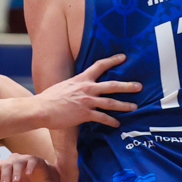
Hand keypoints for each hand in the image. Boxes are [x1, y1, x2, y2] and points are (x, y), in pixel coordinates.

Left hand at [0, 153, 46, 181]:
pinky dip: (29, 167)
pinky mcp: (34, 159)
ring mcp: (23, 159)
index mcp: (3, 166)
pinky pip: (31, 161)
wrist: (40, 179)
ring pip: (17, 163)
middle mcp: (12, 160)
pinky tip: (28, 174)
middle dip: (4, 176)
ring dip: (15, 172)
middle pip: (5, 165)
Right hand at [26, 55, 140, 130]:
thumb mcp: (65, 85)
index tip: (123, 57)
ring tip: (134, 107)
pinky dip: (111, 121)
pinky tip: (117, 124)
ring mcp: (87, 101)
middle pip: (112, 85)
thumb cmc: (50, 98)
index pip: (99, 65)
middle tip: (139, 86)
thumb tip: (80, 87)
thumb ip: (76, 85)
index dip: (112, 60)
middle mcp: (87, 88)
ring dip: (124, 105)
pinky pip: (102, 118)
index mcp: (81, 79)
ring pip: (111, 102)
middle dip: (127, 86)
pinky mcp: (85, 114)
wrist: (41, 109)